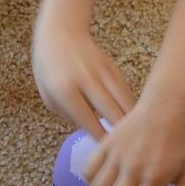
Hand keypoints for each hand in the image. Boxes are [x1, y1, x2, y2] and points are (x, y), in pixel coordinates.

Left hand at [31, 17, 134, 138]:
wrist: (60, 33)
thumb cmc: (49, 69)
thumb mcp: (49, 95)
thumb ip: (69, 114)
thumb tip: (92, 131)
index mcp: (65, 90)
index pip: (88, 120)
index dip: (100, 137)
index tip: (106, 151)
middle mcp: (86, 80)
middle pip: (111, 111)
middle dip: (120, 132)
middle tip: (126, 149)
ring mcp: (102, 72)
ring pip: (123, 101)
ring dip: (131, 120)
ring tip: (136, 137)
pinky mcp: (113, 68)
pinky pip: (126, 91)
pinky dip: (130, 106)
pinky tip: (135, 119)